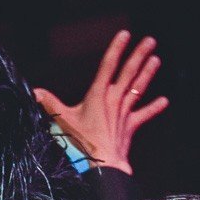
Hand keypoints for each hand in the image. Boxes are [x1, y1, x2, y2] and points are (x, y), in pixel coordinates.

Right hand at [33, 30, 169, 174]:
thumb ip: (50, 104)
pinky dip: (154, 108)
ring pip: (138, 88)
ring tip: (156, 59)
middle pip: (129, 72)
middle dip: (139, 55)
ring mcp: (124, 112)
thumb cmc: (82, 143)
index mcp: (98, 94)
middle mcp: (114, 99)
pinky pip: (144, 115)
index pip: (108, 65)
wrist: (103, 165)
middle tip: (150, 40)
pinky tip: (164, 101)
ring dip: (147, 73)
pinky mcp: (130, 126)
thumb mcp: (62, 121)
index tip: (125, 34)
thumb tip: (34, 92)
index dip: (117, 48)